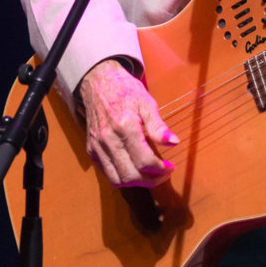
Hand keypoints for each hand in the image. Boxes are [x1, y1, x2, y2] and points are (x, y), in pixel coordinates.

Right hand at [77, 58, 177, 186]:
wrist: (98, 83)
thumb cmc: (125, 91)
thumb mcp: (147, 103)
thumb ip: (159, 126)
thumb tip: (174, 142)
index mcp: (125, 126)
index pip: (144, 160)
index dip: (160, 169)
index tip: (171, 167)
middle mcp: (108, 139)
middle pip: (130, 174)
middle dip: (151, 180)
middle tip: (163, 175)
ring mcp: (97, 146)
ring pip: (117, 179)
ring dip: (137, 183)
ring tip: (150, 176)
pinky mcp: (91, 150)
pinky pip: (107, 173)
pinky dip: (122, 177)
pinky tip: (135, 171)